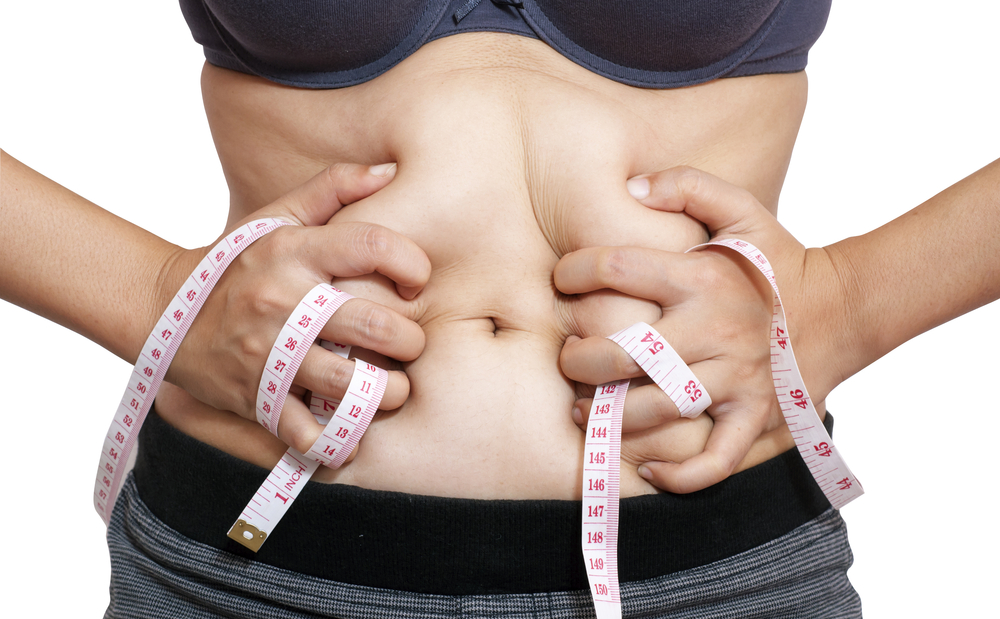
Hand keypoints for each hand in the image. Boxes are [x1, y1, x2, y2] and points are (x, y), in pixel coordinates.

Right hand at [162, 162, 430, 454]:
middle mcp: (283, 301)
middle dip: (410, 340)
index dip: (412, 264)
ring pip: (352, 383)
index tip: (417, 281)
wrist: (167, 314)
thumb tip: (391, 171)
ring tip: (392, 388)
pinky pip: (308, 429)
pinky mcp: (255, 396)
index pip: (373, 246)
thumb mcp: (277, 217)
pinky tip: (350, 429)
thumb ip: (333, 188)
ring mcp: (268, 353)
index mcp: (294, 251)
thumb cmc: (238, 262)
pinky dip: (336, 438)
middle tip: (409, 344)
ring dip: (387, 393)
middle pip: (376, 325)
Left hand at [557, 166, 832, 492]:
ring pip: (656, 410)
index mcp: (703, 277)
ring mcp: (737, 378)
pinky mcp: (755, 416)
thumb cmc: (777, 261)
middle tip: (568, 358)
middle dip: (578, 360)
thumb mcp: (743, 209)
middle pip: (623, 352)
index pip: (617, 268)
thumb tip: (631, 189)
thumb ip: (689, 186)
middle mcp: (715, 329)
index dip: (575, 271)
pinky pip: (716, 459)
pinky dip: (680, 476)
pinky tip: (647, 470)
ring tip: (584, 409)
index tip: (562, 279)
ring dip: (609, 417)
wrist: (842, 309)